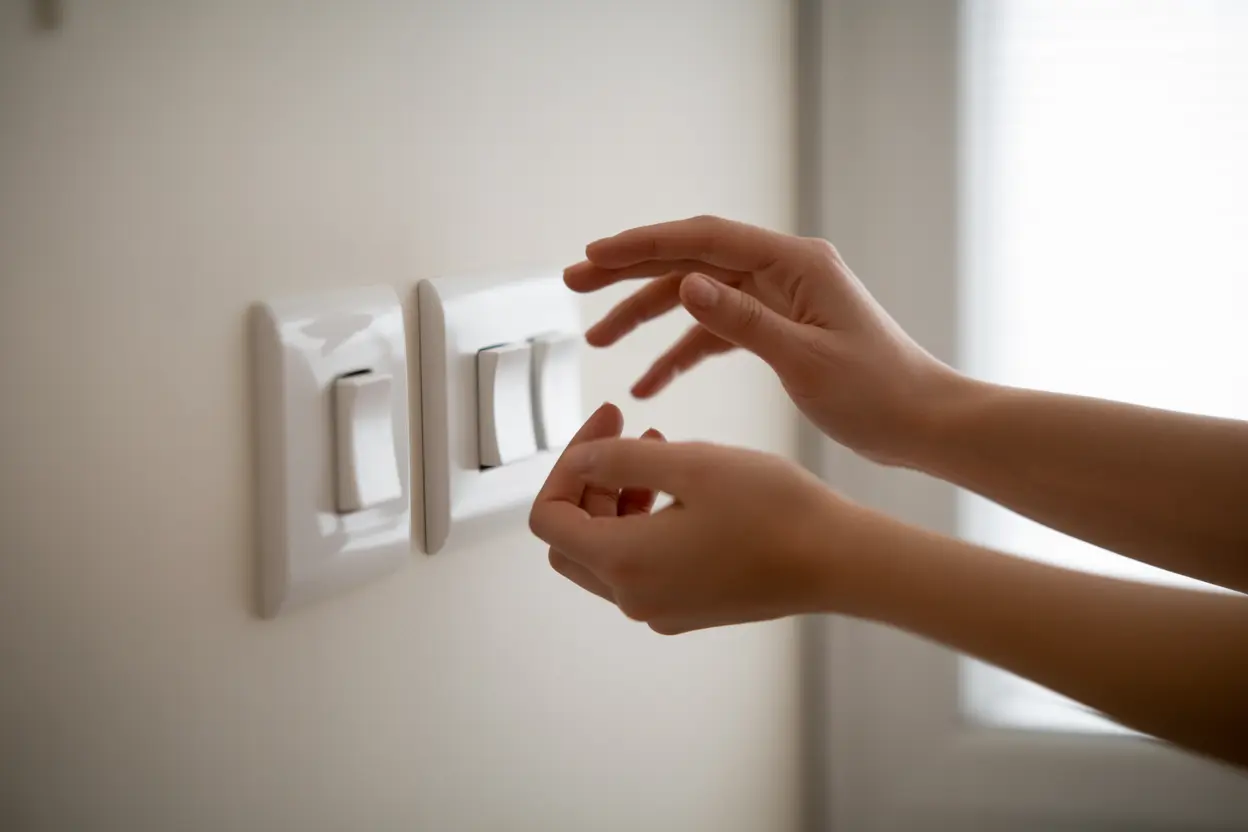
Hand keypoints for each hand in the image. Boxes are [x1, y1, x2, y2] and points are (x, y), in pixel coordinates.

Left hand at [530, 414, 860, 633]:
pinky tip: (681, 488)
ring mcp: (661, 608)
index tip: (606, 421)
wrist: (839, 560)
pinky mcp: (689, 608)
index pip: (548, 517)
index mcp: (623, 563)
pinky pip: (641, 565)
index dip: (565, 462)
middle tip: (623, 436)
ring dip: (616, 497)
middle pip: (570, 538)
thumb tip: (580, 460)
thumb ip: (619, 459)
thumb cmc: (774, 510)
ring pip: (605, 551)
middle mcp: (633, 597)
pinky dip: (643, 522)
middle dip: (586, 481)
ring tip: (657, 450)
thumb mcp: (689, 464)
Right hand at [564, 215, 962, 465]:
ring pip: (697, 297)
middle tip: (575, 284)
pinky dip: (682, 353)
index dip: (642, 244)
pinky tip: (650, 382)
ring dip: (647, 318)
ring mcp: (779, 299)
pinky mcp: (778, 330)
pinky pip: (717, 333)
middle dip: (630, 272)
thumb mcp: (806, 359)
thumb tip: (686, 283)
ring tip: (598, 341)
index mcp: (794, 264)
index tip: (593, 256)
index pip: (703, 239)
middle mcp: (783, 271)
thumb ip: (744, 321)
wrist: (924, 423)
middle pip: (691, 260)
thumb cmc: (879, 393)